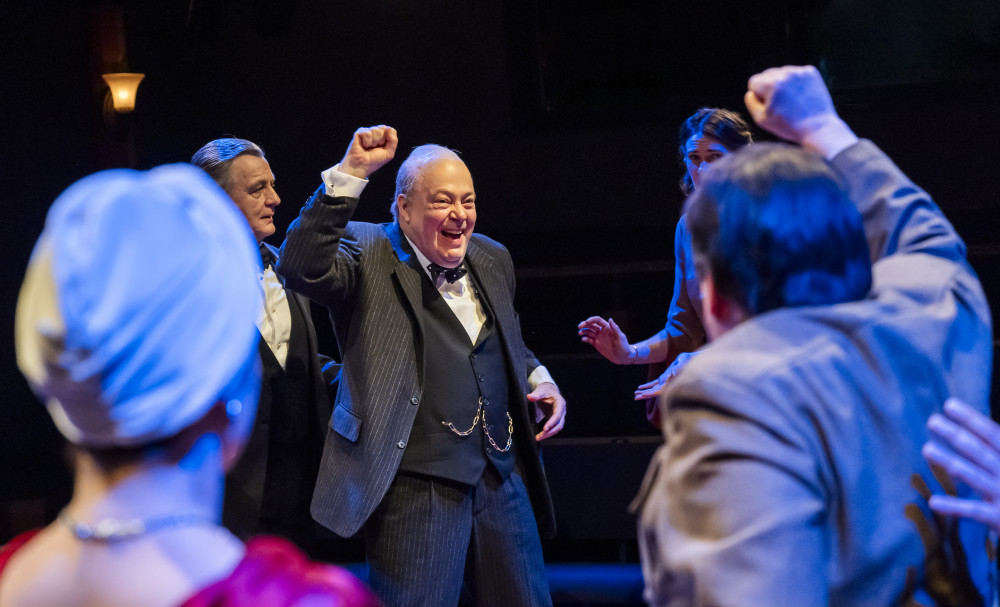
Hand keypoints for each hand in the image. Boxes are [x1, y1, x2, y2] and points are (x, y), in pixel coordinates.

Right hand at [337, 125, 397, 178]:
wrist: (362, 166)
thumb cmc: (374, 161)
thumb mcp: (389, 153)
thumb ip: (393, 141)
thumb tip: (389, 128)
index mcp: (383, 136)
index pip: (390, 130)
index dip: (388, 139)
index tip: (383, 147)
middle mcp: (375, 132)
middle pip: (383, 128)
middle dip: (381, 140)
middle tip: (374, 148)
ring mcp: (367, 131)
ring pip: (376, 130)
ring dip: (373, 142)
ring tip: (368, 147)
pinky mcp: (359, 132)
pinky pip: (368, 133)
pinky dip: (366, 142)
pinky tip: (363, 146)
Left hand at [528, 382, 565, 440]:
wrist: (548, 391)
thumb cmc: (545, 390)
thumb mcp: (541, 391)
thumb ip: (536, 394)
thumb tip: (529, 397)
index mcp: (560, 403)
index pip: (557, 415)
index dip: (551, 423)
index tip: (545, 429)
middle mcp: (562, 411)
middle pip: (559, 425)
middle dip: (550, 432)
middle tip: (540, 436)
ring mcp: (559, 416)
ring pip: (557, 428)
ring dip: (549, 434)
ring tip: (538, 438)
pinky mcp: (555, 419)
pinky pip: (553, 428)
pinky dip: (548, 432)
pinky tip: (540, 436)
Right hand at [578, 316, 630, 364]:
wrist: (623, 357)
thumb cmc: (624, 347)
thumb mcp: (620, 337)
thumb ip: (615, 328)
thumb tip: (610, 319)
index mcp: (608, 328)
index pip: (597, 320)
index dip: (591, 320)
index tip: (586, 322)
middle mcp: (602, 331)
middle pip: (591, 325)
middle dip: (585, 324)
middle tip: (579, 327)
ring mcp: (599, 338)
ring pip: (589, 332)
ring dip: (583, 331)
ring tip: (580, 333)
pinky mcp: (597, 344)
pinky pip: (589, 340)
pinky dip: (585, 339)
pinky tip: (583, 339)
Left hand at [633, 351, 695, 400]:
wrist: (690, 358)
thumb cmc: (688, 359)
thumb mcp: (683, 361)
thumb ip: (679, 368)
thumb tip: (673, 373)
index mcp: (671, 382)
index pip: (660, 390)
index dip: (651, 393)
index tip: (643, 396)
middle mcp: (667, 384)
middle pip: (654, 391)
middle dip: (645, 395)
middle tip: (635, 397)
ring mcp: (665, 381)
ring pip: (653, 388)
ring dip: (644, 391)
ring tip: (635, 394)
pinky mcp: (664, 377)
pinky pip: (654, 383)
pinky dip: (647, 385)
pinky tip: (640, 387)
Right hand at [744, 66, 855, 155]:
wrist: (818, 128)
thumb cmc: (788, 126)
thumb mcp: (761, 119)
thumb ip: (751, 102)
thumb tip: (751, 91)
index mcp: (770, 84)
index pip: (753, 82)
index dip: (759, 96)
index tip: (769, 106)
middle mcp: (785, 73)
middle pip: (767, 75)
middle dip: (770, 87)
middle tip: (782, 104)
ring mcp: (800, 71)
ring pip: (781, 73)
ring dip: (783, 83)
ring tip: (791, 100)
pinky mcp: (811, 72)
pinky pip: (795, 73)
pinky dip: (796, 82)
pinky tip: (800, 95)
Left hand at [922, 397, 999, 532]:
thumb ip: (991, 449)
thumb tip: (967, 432)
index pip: (992, 435)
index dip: (972, 419)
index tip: (949, 404)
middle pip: (981, 452)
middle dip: (957, 435)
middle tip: (932, 421)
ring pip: (975, 477)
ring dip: (951, 462)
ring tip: (926, 449)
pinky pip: (975, 511)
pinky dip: (955, 507)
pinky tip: (933, 502)